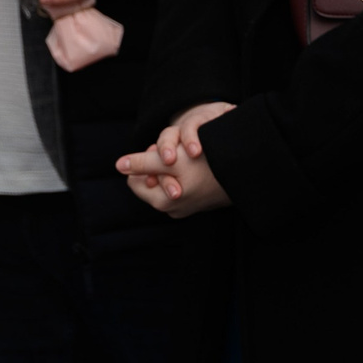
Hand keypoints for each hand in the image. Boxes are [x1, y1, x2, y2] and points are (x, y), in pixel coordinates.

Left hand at [116, 101, 234, 217]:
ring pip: (165, 179)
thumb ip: (141, 163)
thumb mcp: (168, 160)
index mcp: (163, 202)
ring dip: (170, 165)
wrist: (243, 171)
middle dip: (155, 164)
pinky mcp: (200, 200)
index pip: (134, 181)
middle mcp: (173, 209)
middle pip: (150, 180)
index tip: (158, 154)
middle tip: (172, 153)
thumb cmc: (205, 164)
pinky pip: (181, 182)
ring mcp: (187, 206)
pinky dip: (183, 170)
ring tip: (184, 156)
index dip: (141, 164)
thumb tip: (118, 165)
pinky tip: (195, 162)